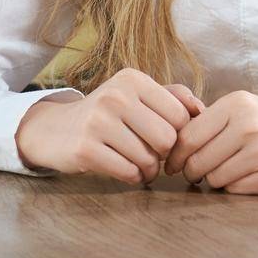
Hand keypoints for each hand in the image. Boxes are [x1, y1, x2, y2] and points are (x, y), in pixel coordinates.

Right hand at [15, 68, 205, 183]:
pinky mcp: (85, 148)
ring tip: (139, 166)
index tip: (165, 141)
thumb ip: (173, 97)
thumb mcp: (136, 96)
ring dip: (149, 170)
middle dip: (165, 156)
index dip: (179, 135)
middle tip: (153, 156)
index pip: (181, 116)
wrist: (55, 130)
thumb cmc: (106, 115)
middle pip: (167, 139)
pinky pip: (128, 173)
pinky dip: (133, 178)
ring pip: (149, 159)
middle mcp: (116, 96)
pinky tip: (126, 172)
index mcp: (133, 79)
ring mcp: (98, 122)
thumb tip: (203, 110)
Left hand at [164, 92, 257, 194]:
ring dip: (213, 179)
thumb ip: (208, 121)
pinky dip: (233, 187)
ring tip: (225, 169)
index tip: (171, 164)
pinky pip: (235, 190)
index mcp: (237, 104)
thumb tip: (168, 145)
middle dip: (191, 171)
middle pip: (199, 161)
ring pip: (215, 179)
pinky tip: (244, 176)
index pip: (189, 136)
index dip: (175, 155)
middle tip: (193, 173)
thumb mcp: (242, 108)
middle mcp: (251, 126)